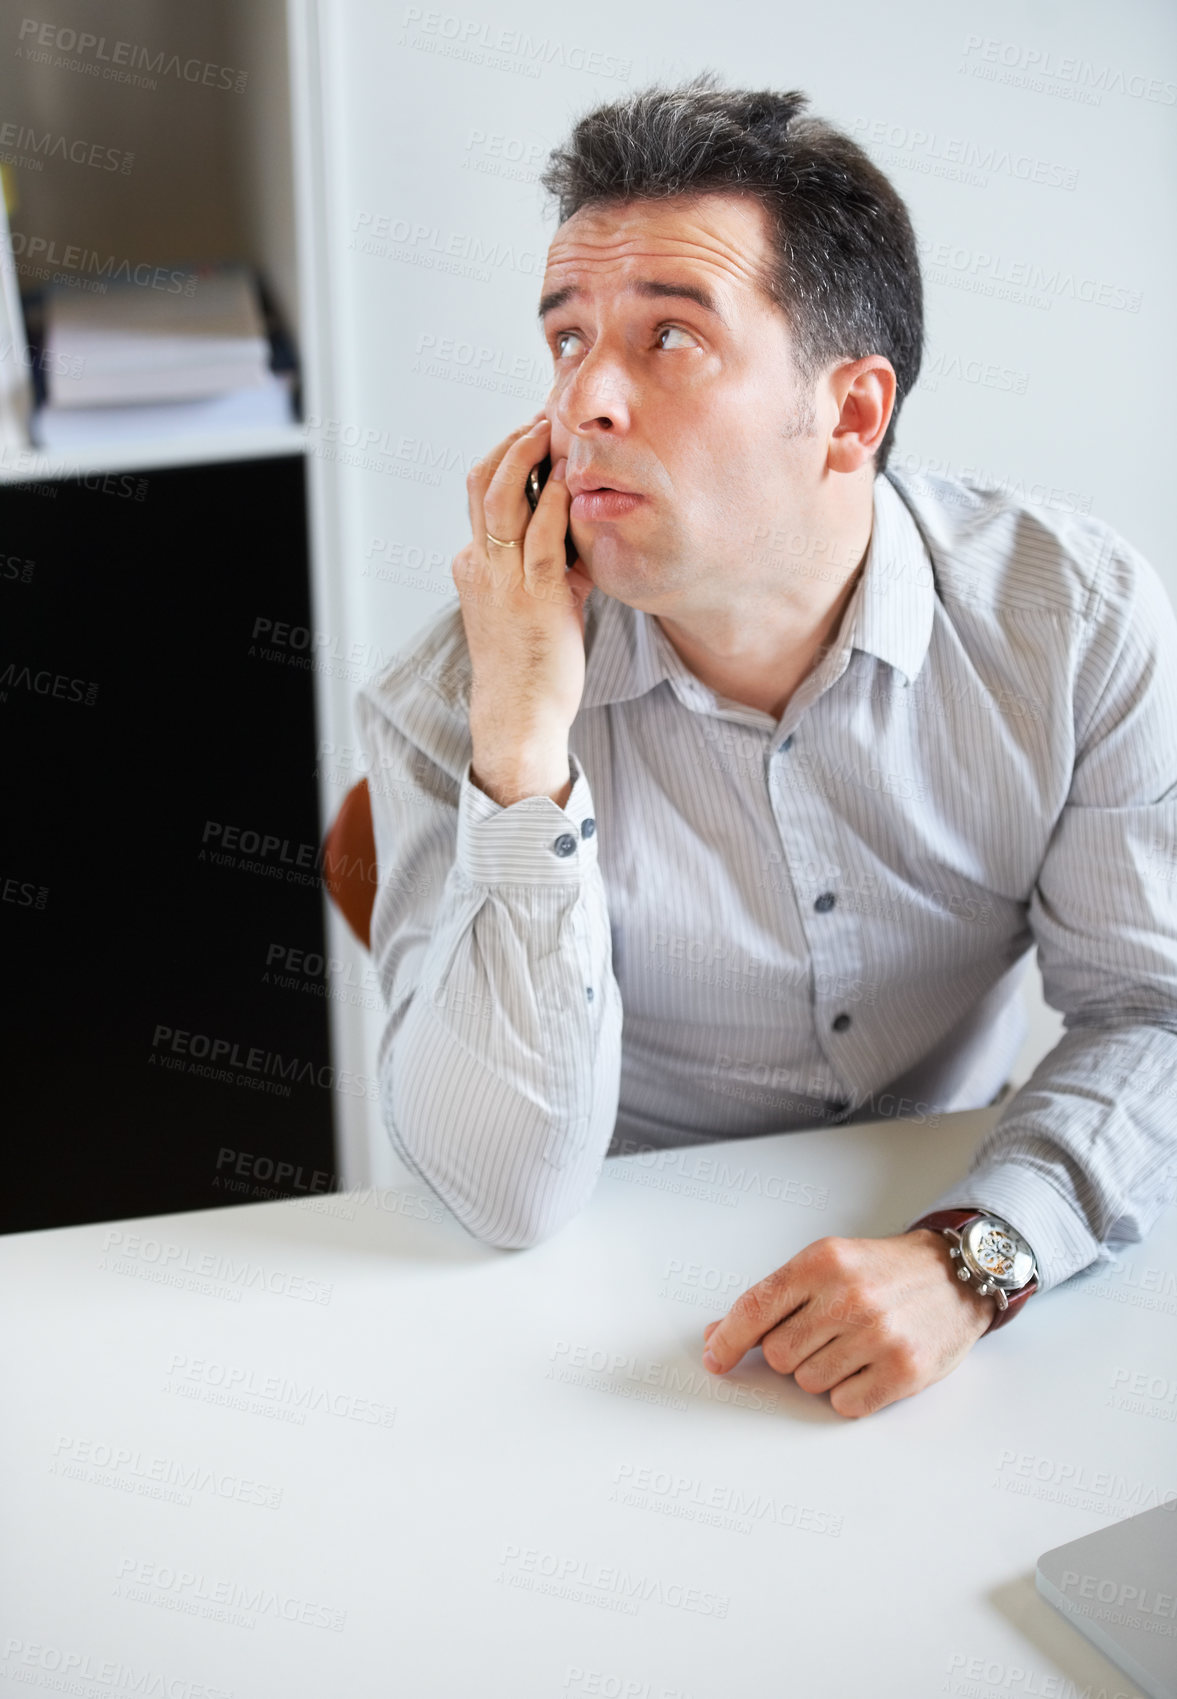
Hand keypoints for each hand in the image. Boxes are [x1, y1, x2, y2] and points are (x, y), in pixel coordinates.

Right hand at [455, 414, 594, 805]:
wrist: (518, 715)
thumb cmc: (528, 667)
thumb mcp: (526, 607)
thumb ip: (544, 570)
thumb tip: (574, 540)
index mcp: (474, 565)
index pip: (479, 495)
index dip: (504, 457)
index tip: (533, 434)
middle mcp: (480, 565)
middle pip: (481, 483)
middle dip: (510, 442)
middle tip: (541, 416)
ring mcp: (503, 579)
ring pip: (500, 497)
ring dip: (526, 455)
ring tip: (551, 429)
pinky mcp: (534, 597)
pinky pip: (542, 536)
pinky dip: (554, 500)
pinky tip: (571, 478)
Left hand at [701, 1229, 994, 1418]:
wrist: (958, 1276)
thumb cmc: (886, 1272)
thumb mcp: (828, 1263)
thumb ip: (775, 1298)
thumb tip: (720, 1334)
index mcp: (822, 1262)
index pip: (755, 1308)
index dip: (728, 1340)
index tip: (715, 1359)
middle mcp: (848, 1297)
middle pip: (777, 1356)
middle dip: (791, 1353)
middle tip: (822, 1335)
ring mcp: (878, 1335)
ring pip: (808, 1383)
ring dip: (822, 1373)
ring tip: (852, 1345)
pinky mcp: (903, 1371)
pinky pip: (845, 1404)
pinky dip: (850, 1393)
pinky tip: (869, 1367)